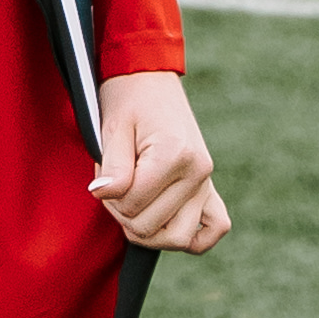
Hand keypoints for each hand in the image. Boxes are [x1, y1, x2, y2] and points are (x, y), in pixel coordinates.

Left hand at [91, 70, 229, 253]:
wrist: (149, 79)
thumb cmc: (128, 100)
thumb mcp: (113, 128)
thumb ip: (112, 168)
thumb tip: (103, 195)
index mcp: (175, 154)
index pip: (133, 205)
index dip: (109, 196)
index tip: (104, 172)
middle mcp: (198, 172)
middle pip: (151, 227)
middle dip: (122, 212)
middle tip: (114, 184)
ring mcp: (207, 182)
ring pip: (178, 238)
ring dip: (148, 231)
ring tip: (133, 202)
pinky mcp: (210, 187)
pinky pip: (215, 229)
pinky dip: (193, 238)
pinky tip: (168, 222)